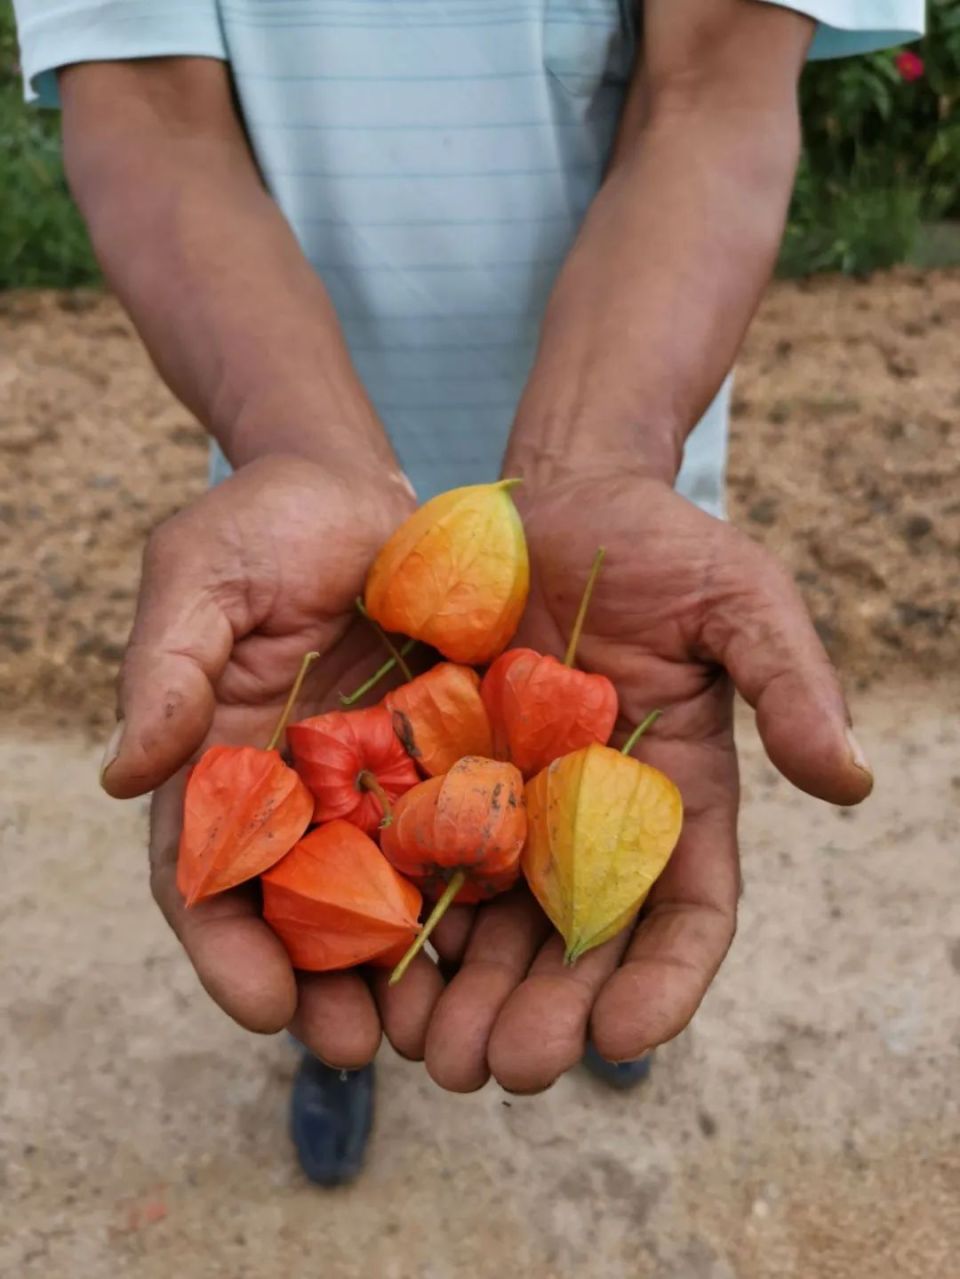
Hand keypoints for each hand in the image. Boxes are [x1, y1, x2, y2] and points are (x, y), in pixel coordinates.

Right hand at [101, 454, 446, 1066]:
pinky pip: (457, 836)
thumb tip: (121, 775)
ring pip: (382, 894)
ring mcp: (373, 784)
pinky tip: (500, 939)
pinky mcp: (444, 760)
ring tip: (436, 1026)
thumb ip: (165, 669)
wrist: (360, 490)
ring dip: (401, 967)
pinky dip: (470, 893)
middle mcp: (294, 794)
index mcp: (219, 767)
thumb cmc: (264, 525)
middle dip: (320, 986)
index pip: (204, 876)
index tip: (266, 1006)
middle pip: (298, 911)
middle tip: (355, 1048)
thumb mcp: (198, 578)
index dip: (226, 948)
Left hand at [424, 471, 871, 1092]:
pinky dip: (404, 926)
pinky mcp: (438, 777)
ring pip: (495, 928)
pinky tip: (374, 975)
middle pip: (579, 943)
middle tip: (506, 1069)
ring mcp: (513, 805)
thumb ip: (788, 680)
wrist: (550, 499)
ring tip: (434, 1052)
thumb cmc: (654, 544)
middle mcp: (594, 820)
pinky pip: (419, 863)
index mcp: (676, 797)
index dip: (665, 982)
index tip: (623, 1040)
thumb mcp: (736, 596)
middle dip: (548, 1015)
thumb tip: (849, 780)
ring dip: (469, 999)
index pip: (686, 911)